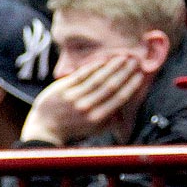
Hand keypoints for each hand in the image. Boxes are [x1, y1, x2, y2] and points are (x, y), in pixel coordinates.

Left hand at [20, 54, 143, 144]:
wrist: (46, 128)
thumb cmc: (73, 128)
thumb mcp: (94, 129)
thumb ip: (110, 120)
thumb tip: (127, 109)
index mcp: (97, 119)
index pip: (119, 98)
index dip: (131, 85)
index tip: (140, 75)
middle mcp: (86, 108)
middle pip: (110, 86)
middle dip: (125, 72)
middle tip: (135, 61)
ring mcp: (73, 98)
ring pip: (97, 78)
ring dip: (112, 66)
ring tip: (123, 57)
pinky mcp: (62, 89)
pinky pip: (82, 75)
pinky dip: (94, 67)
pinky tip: (104, 60)